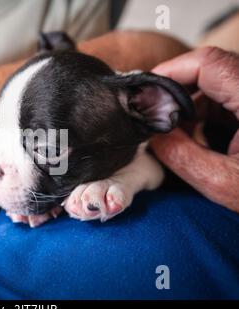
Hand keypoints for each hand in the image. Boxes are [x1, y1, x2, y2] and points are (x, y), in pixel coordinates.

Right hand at [150, 47, 238, 212]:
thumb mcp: (224, 183)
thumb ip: (181, 156)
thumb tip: (152, 135)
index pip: (208, 62)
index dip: (171, 72)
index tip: (147, 91)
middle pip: (209, 69)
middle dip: (176, 91)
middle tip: (154, 115)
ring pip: (215, 82)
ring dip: (189, 103)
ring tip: (173, 131)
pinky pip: (225, 96)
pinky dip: (204, 111)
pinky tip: (193, 132)